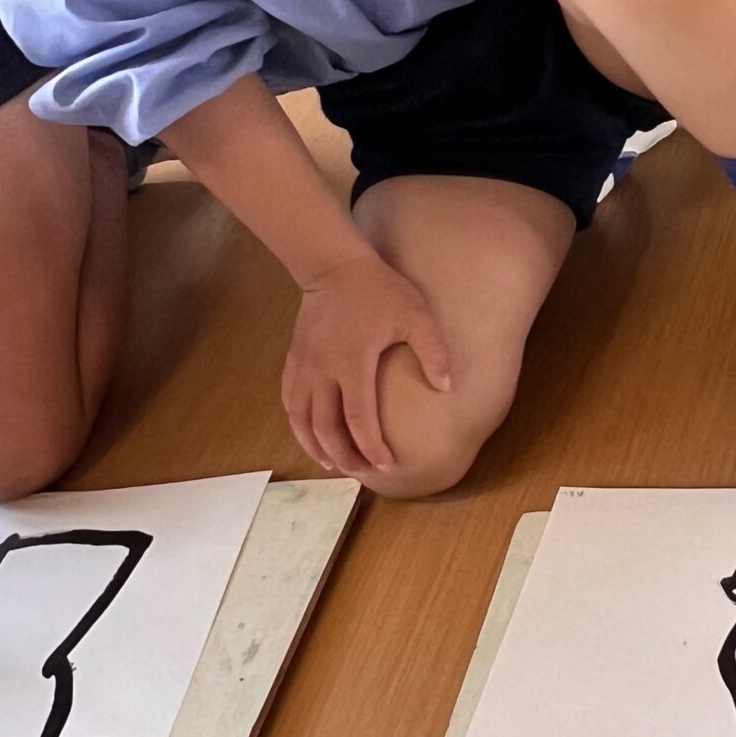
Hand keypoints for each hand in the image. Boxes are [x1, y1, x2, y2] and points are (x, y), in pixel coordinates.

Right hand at [282, 251, 453, 479]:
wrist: (334, 264)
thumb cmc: (378, 289)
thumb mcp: (415, 315)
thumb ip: (433, 352)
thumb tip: (446, 387)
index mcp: (352, 364)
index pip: (358, 419)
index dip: (370, 446)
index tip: (384, 464)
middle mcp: (322, 370)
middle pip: (326, 428)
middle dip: (342, 456)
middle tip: (360, 472)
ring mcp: (304, 366)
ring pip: (301, 419)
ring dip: (315, 446)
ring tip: (331, 464)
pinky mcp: (294, 359)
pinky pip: (289, 400)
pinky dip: (297, 423)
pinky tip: (309, 433)